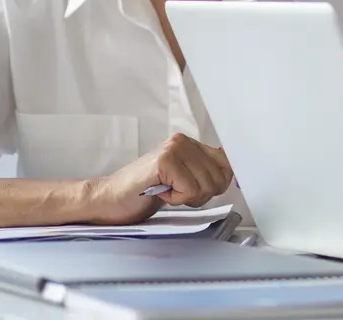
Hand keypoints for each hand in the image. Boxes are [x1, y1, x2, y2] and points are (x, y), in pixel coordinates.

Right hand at [84, 133, 232, 223]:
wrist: (106, 200)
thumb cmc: (143, 193)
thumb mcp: (181, 180)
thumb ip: (204, 174)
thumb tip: (235, 175)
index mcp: (190, 144)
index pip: (227, 162)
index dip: (223, 181)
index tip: (208, 191)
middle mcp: (183, 141)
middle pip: (220, 177)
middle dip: (201, 194)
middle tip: (176, 193)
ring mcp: (174, 149)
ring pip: (206, 185)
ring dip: (187, 198)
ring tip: (166, 191)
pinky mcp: (165, 161)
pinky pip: (190, 190)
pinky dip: (176, 199)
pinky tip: (160, 193)